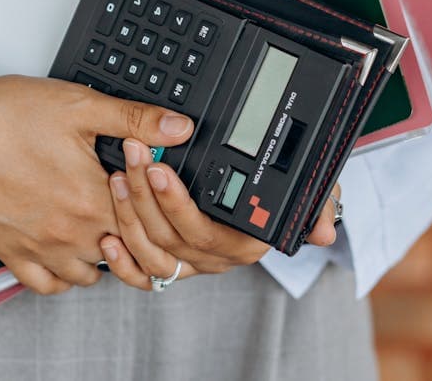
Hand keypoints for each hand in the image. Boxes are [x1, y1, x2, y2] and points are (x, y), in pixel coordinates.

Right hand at [0, 66, 194, 295]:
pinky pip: (48, 286)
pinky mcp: (10, 254)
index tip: (149, 188)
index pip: (147, 223)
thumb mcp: (80, 105)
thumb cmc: (6, 113)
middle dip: (130, 230)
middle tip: (125, 204)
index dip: (153, 205)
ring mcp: (40, 248)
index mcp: (93, 198)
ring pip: (91, 274)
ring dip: (101, 254)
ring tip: (98, 223)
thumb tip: (180, 127)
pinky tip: (66, 249)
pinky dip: (63, 275)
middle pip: (123, 251)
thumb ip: (135, 119)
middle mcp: (70, 233)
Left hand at [98, 137, 341, 290]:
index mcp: (245, 243)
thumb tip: (324, 231)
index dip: (177, 204)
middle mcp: (216, 258)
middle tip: (132, 155)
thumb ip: (319, 205)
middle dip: (145, 195)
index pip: (205, 231)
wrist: (269, 195)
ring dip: (129, 216)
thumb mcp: (308, 190)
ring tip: (117, 177)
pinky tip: (107, 237)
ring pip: (153, 252)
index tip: (160, 170)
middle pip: (171, 236)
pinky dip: (122, 262)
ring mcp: (191, 263)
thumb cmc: (282, 190)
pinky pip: (143, 276)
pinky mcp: (170, 264)